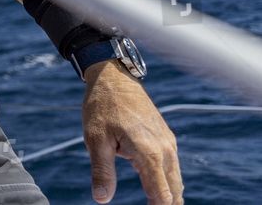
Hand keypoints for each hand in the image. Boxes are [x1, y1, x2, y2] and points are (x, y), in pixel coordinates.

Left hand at [83, 60, 181, 202]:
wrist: (113, 77)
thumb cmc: (102, 106)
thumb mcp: (95, 139)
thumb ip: (102, 171)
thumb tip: (101, 200)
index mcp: (149, 152)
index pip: (162, 194)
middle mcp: (165, 149)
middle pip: (174, 191)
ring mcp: (168, 143)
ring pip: (175, 179)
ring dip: (167, 194)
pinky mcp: (166, 138)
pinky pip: (171, 166)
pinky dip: (166, 180)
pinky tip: (155, 189)